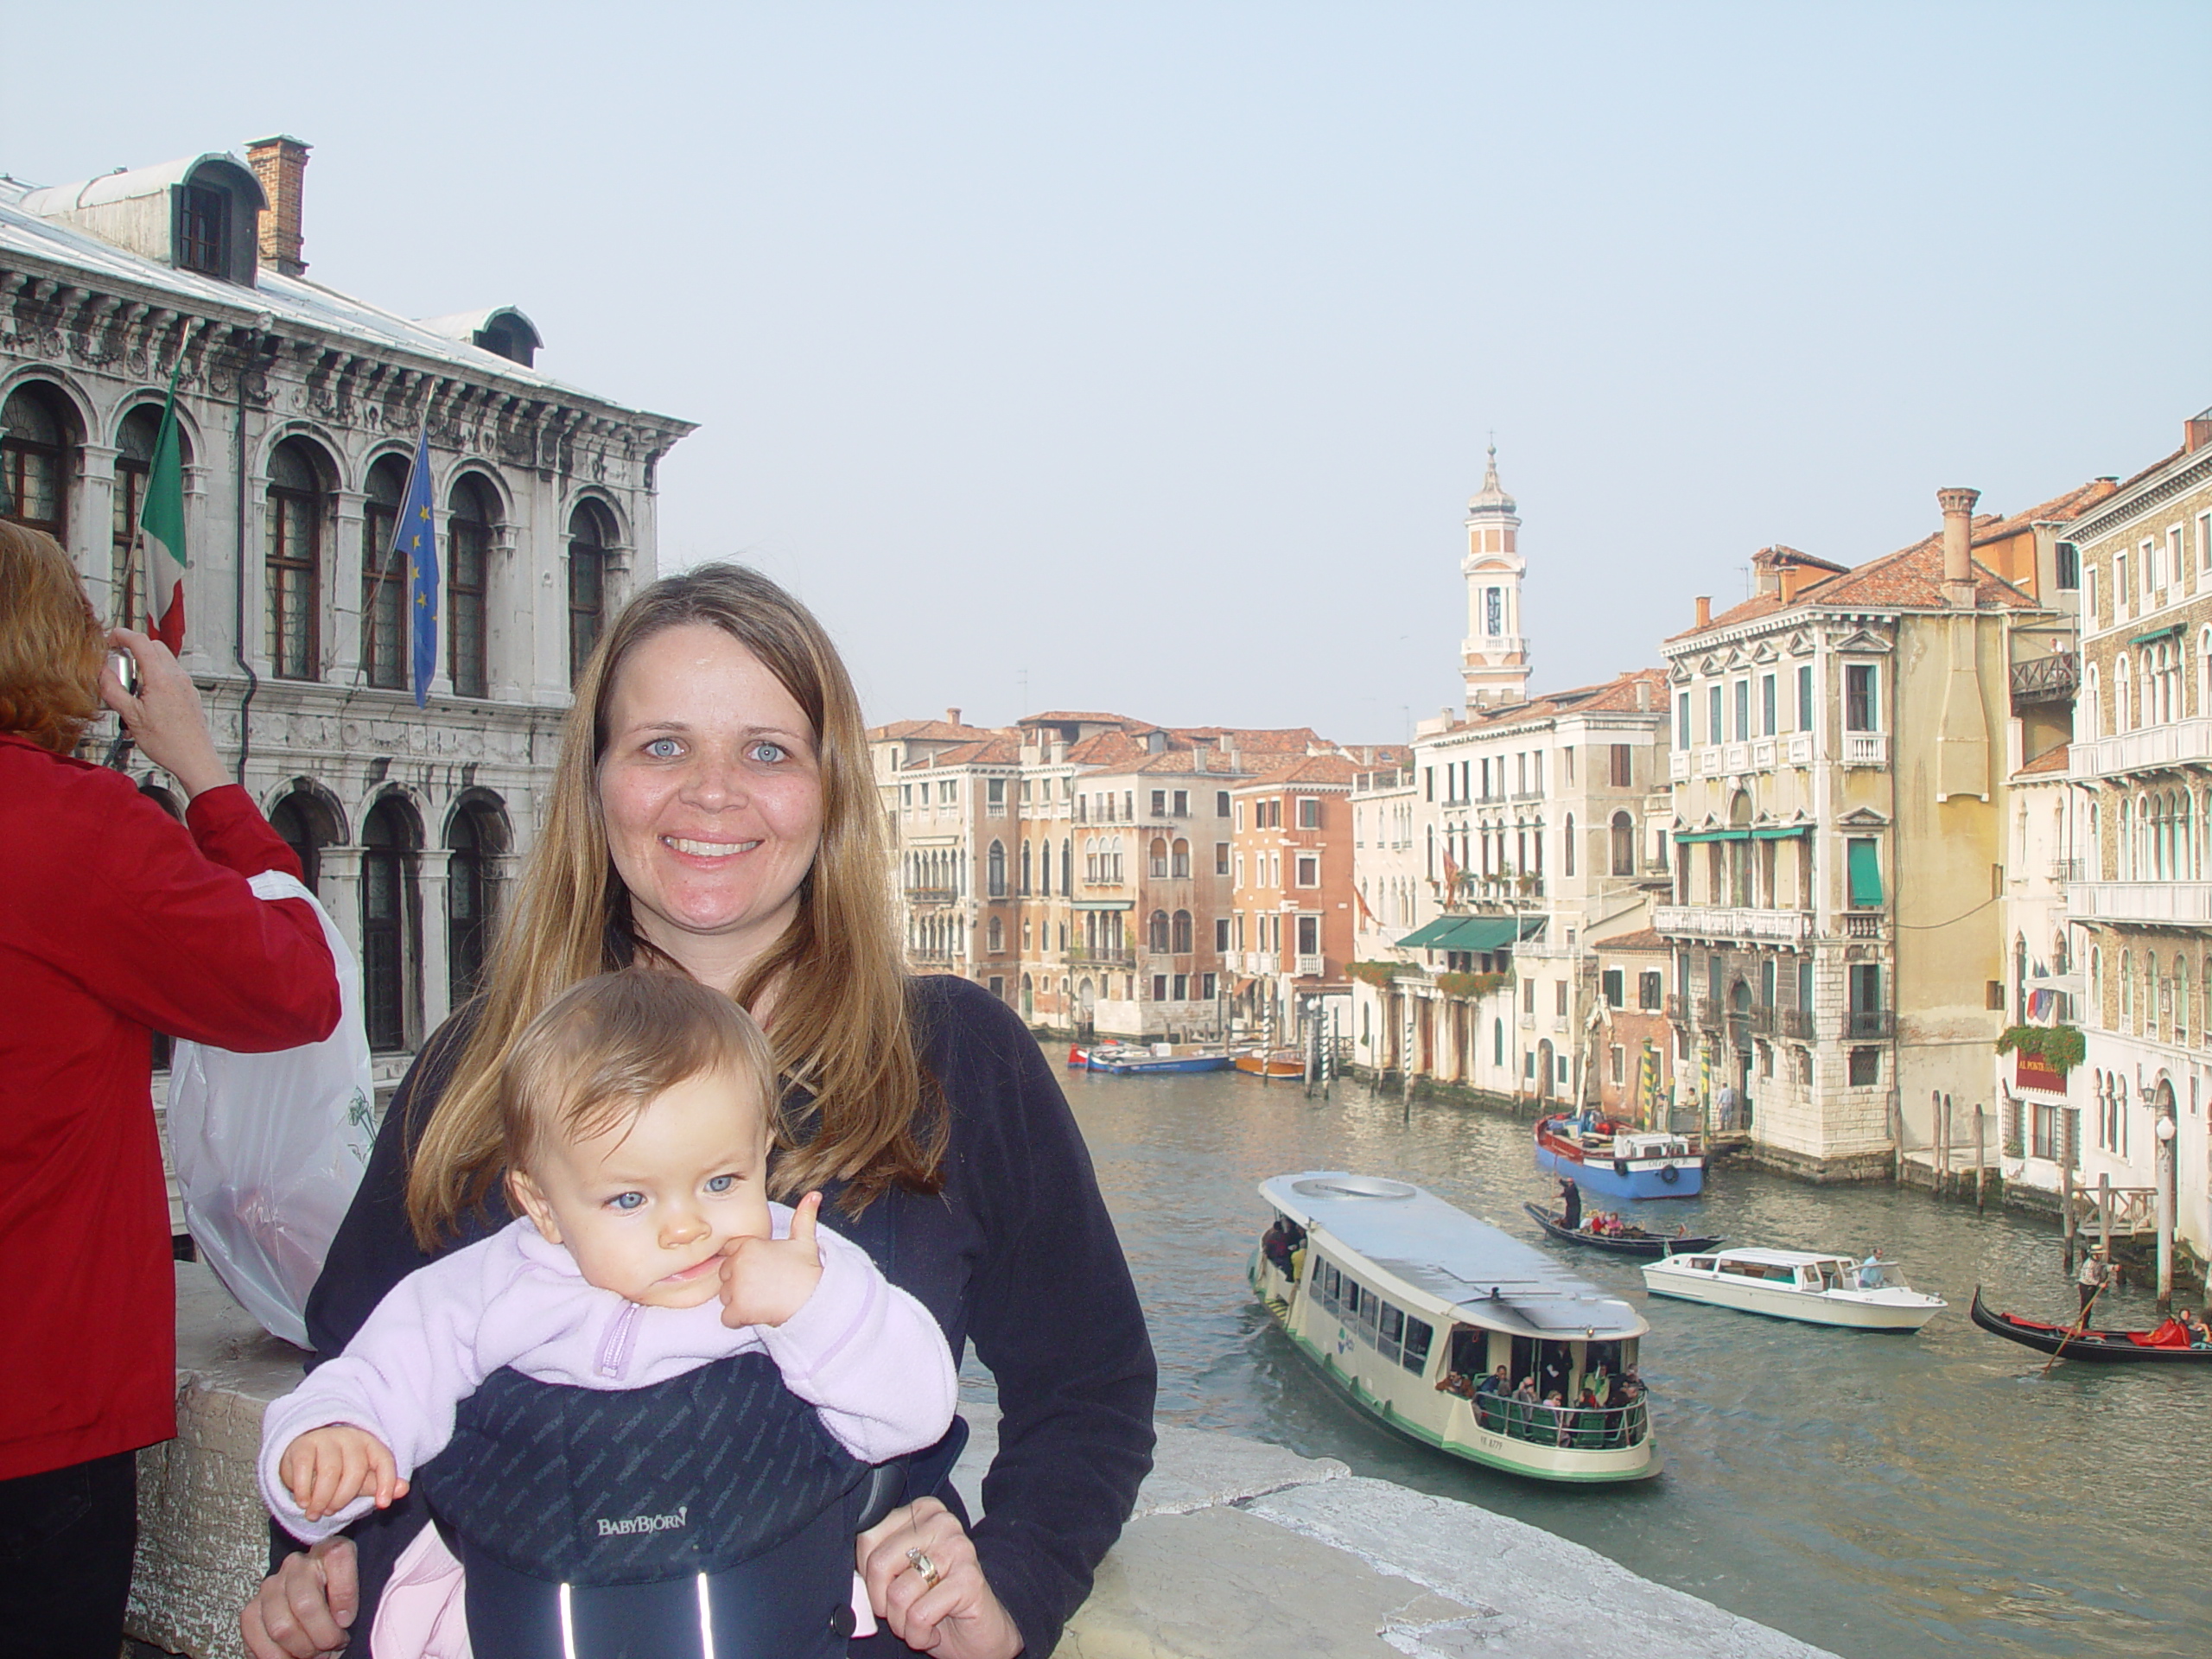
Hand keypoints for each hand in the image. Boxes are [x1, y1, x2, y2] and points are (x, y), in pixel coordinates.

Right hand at [100, 627, 226, 796]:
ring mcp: (186, 685)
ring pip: (163, 660)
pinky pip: (170, 675)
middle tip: (117, 664)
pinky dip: (155, 676)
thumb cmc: (168, 743)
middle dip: (133, 648)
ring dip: (144, 664)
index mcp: (161, 678)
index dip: (121, 635)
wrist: (195, 759)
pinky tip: (145, 699)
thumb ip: (113, 690)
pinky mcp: (189, 694)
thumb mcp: (130, 716)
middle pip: (153, 646)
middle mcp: (177, 677)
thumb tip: (101, 672)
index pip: (140, 642)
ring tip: (130, 687)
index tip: (109, 639)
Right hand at [240, 1536, 358, 1657]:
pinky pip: (256, 1638)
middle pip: (305, 1605)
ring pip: (280, 1628)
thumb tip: (342, 1620)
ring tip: (314, 1654)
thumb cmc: (338, 1596)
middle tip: (333, 1646)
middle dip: (323, 1636)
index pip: (337, 1558)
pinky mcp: (251, 1610)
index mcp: (327, 1551)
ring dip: (300, 1650)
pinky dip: (275, 1656)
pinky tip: (291, 1657)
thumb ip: (351, 1598)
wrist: (312, 1597)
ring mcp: (270, 1586)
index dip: (344, 1595)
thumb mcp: (356, 1590)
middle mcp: (296, 1565)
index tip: (348, 1620)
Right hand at [280, 1426, 408, 1521]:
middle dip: (343, 1498)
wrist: (304, 1453)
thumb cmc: (339, 1469)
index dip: (386, 1482)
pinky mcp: (303, 1445)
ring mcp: (326, 1439)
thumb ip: (379, 1484)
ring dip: (322, 1499)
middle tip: (331, 1511)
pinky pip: (305, 1469)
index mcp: (370, 1444)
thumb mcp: (361, 1478)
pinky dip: (304, 1490)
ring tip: (315, 1512)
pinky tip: (303, 1502)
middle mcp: (350, 1438)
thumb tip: (404, 1489)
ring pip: (330, 1471)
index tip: (383, 1504)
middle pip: (355, 1470)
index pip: (384, 1460)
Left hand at [719, 1190, 825, 1327]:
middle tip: (763, 1286)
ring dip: (739, 1302)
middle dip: (739, 1283)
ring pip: (725, 1297)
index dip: (743, 1262)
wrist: (816, 1299)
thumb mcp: (805, 1241)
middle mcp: (739, 1263)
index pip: (729, 1253)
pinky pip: (727, 1318)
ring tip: (763, 1300)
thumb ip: (803, 1216)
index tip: (758, 1269)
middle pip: (725, 1275)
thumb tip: (815, 1194)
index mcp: (749, 1245)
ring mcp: (736, 1287)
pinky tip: (756, 1314)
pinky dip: (738, 1320)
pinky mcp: (738, 1309)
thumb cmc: (809, 1271)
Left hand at [856, 1498, 1022, 1658]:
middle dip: (882, 1602)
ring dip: (902, 1623)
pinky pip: (919, 1615)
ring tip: (919, 1622)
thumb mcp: (901, 1574)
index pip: (868, 1535)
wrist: (978, 1633)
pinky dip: (919, 1635)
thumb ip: (879, 1564)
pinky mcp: (969, 1580)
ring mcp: (959, 1549)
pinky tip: (933, 1631)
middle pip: (879, 1564)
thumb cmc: (935, 1602)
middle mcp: (942, 1522)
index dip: (868, 1575)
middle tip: (901, 1611)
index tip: (885, 1588)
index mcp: (922, 1512)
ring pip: (898, 1594)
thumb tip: (854, 1577)